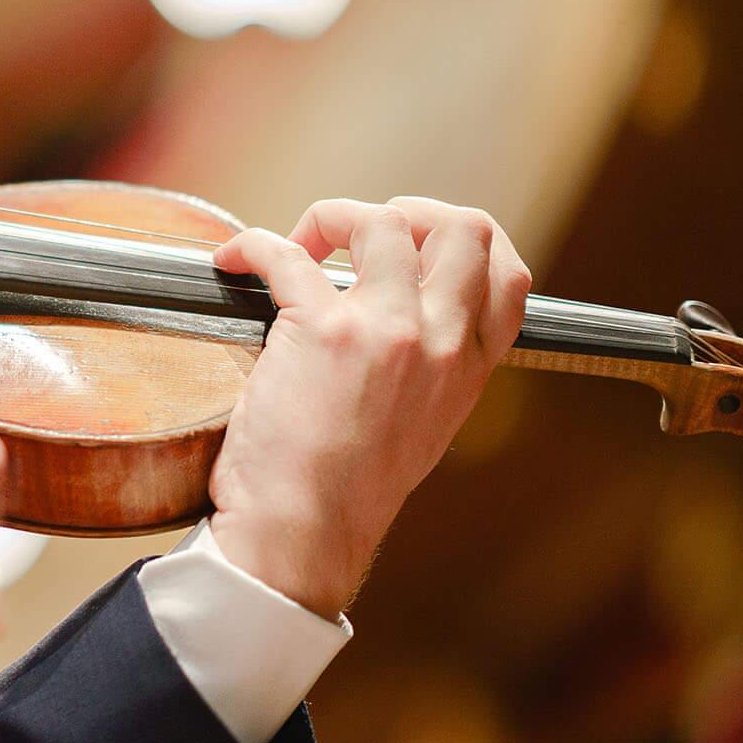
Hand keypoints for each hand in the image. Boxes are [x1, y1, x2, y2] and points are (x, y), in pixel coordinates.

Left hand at [208, 196, 532, 618]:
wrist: (303, 533)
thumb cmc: (345, 489)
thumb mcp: (422, 425)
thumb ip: (427, 367)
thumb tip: (400, 316)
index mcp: (469, 368)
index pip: (509, 272)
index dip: (460, 237)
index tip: (413, 239)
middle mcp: (440, 342)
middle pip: (462, 226)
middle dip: (406, 209)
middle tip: (355, 231)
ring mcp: (388, 332)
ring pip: (380, 221)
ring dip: (330, 218)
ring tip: (298, 245)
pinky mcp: (323, 332)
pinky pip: (286, 252)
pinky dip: (251, 244)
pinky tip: (234, 260)